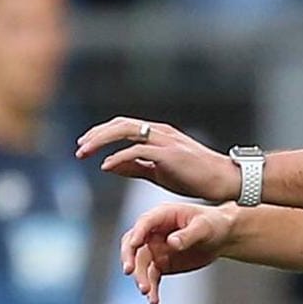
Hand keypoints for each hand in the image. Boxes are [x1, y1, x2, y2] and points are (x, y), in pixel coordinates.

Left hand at [76, 116, 240, 201]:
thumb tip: (107, 166)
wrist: (223, 179)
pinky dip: (119, 157)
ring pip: (127, 131)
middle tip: (79, 147)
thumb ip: (134, 168)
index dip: (101, 132)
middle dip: (97, 134)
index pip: (123, 125)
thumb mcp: (158, 172)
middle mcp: (160, 132)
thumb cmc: (193, 176)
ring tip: (85, 152)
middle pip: (121, 124)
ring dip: (102, 141)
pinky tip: (106, 165)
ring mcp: (165, 140)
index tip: (84, 144)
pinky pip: (139, 151)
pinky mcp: (170, 154)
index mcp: (157, 133)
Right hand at [119, 201, 235, 303]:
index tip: (134, 245)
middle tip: (129, 271)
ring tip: (146, 292)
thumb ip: (187, 235)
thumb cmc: (213, 223)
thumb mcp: (204, 227)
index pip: (144, 223)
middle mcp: (154, 232)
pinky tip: (154, 300)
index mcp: (163, 215)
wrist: (222, 238)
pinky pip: (152, 278)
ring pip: (141, 265)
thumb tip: (171, 242)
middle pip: (133, 245)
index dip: (137, 233)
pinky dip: (152, 289)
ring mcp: (155, 249)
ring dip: (141, 278)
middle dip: (129, 258)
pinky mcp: (161, 265)